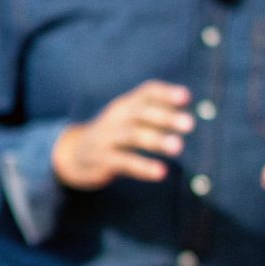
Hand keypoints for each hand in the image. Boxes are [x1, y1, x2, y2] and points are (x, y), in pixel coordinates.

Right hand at [52, 80, 194, 189]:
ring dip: (156, 140)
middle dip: (165, 117)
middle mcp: (116, 117)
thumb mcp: (131, 120)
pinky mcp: (101, 160)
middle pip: (140, 112)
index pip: (146, 92)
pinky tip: (161, 173)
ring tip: (178, 147)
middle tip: (190, 124)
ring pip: (132, 135)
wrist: (74, 154)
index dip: (165, 94)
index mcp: (126, 105)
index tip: (186, 98)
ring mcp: (106, 138)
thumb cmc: (114, 135)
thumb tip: (191, 107)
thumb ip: (157, 113)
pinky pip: (123, 162)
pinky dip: (143, 167)